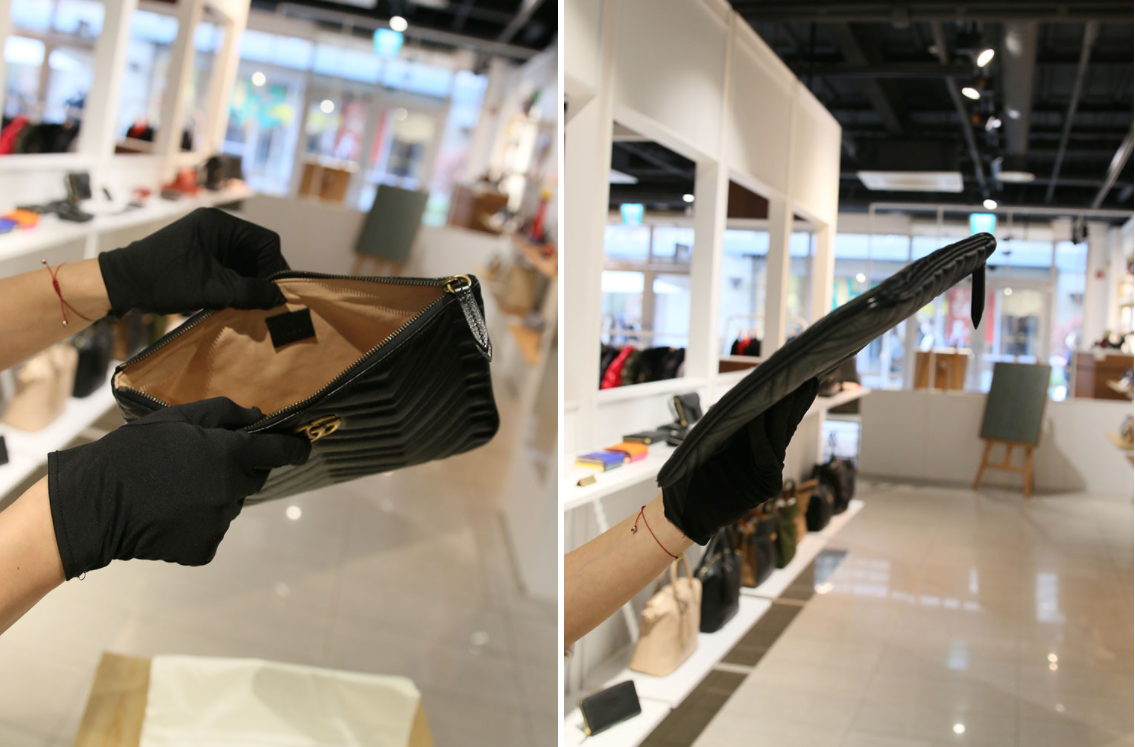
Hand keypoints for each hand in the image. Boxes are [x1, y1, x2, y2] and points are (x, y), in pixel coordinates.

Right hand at [47, 398, 310, 578]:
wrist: (94, 504)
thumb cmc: (134, 452)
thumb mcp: (177, 418)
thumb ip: (224, 414)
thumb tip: (258, 416)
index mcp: (231, 456)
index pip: (281, 451)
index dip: (294, 447)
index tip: (302, 446)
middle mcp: (233, 491)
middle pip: (254, 478)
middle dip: (240, 468)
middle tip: (205, 463)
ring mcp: (220, 523)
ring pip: (230, 504)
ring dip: (216, 495)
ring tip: (177, 489)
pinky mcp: (204, 548)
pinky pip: (211, 530)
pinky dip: (198, 522)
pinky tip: (170, 514)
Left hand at [97, 207, 288, 315]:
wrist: (122, 284)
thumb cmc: (164, 280)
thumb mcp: (212, 289)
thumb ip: (249, 292)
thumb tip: (279, 299)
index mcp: (220, 224)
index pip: (266, 242)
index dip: (275, 268)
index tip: (274, 294)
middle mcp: (217, 227)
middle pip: (257, 252)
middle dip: (263, 277)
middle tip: (265, 302)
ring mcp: (209, 240)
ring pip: (245, 261)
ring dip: (250, 283)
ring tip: (251, 305)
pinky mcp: (202, 254)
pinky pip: (231, 267)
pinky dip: (237, 283)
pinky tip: (236, 301)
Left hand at [662, 378, 818, 543]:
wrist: (684, 512)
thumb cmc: (691, 476)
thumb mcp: (710, 443)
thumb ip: (729, 425)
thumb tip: (743, 398)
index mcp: (753, 447)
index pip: (777, 420)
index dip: (789, 401)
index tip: (799, 378)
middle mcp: (764, 458)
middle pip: (784, 426)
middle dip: (794, 403)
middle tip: (807, 378)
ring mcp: (767, 473)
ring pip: (778, 438)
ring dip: (783, 414)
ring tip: (791, 390)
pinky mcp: (765, 486)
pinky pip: (765, 455)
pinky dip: (762, 436)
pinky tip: (760, 417)